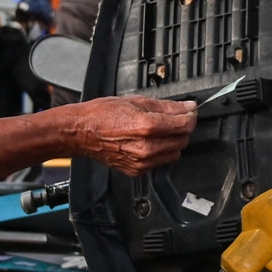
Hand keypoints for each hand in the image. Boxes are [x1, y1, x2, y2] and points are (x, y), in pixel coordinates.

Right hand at [69, 96, 196, 174]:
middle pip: (183, 140)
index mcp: (148, 126)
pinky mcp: (138, 170)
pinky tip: (149, 142)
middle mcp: (147, 147)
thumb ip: (166, 106)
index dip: (191, 116)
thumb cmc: (102, 114)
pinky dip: (161, 152)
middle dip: (182, 128)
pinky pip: (161, 162)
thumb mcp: (136, 101)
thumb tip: (187, 106)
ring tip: (159, 130)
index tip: (189, 111)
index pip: (185, 124)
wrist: (81, 132)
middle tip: (173, 118)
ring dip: (173, 141)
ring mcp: (143, 161)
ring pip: (175, 153)